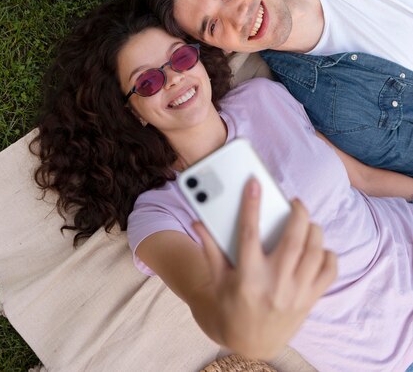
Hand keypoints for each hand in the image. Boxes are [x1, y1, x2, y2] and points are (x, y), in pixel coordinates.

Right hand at [194, 179, 336, 358]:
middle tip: (294, 202)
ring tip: (305, 221)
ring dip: (313, 230)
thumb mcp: (217, 279)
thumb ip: (210, 248)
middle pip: (293, 239)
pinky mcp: (310, 300)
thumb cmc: (231, 305)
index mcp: (247, 277)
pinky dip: (327, 254)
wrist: (250, 343)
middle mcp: (274, 284)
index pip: (249, 234)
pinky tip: (318, 246)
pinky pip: (329, 272)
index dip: (251, 205)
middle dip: (297, 213)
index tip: (254, 184)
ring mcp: (296, 294)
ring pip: (314, 252)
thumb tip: (197, 222)